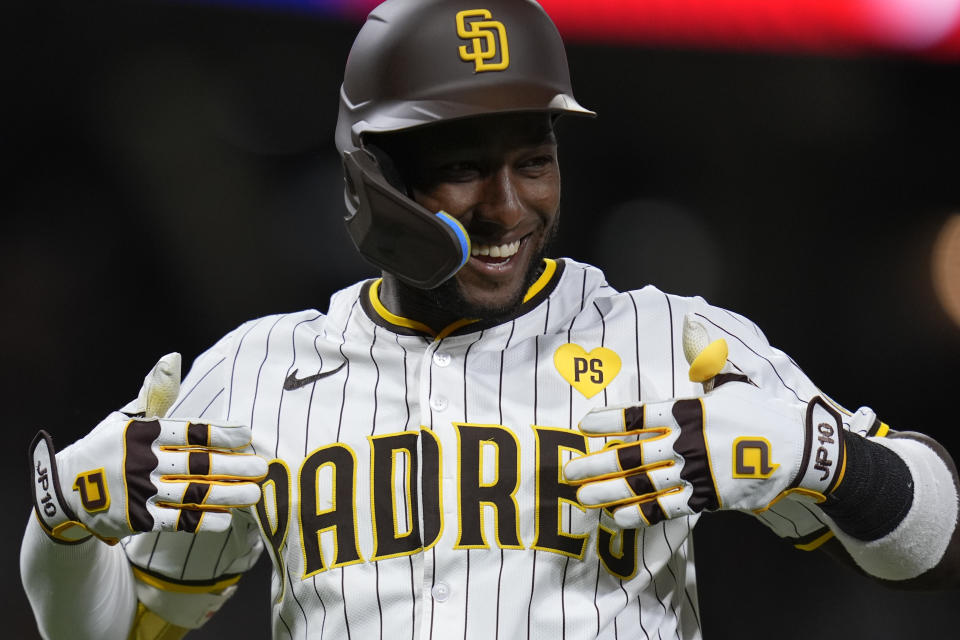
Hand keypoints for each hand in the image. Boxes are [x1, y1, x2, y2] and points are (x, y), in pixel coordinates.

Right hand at [30, 354, 267, 543]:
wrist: (65, 489)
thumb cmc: (108, 447)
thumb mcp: (126, 417)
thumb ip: (157, 393)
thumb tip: (174, 358)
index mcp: (143, 433)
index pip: (190, 431)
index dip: (221, 433)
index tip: (247, 435)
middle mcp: (142, 461)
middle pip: (198, 464)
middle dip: (233, 466)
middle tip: (261, 468)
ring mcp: (139, 492)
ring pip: (193, 493)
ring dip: (227, 494)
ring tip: (254, 494)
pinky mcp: (136, 520)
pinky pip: (177, 521)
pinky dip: (203, 520)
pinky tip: (226, 518)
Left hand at [563, 315, 846, 527]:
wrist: (798, 452)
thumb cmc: (760, 413)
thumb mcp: (732, 380)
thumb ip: (705, 355)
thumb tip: (692, 321)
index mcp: (689, 411)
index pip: (640, 415)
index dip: (610, 420)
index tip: (584, 424)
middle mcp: (687, 443)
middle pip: (633, 454)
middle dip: (597, 463)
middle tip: (568, 470)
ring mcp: (695, 473)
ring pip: (644, 484)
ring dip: (610, 491)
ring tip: (582, 497)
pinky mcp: (707, 499)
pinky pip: (666, 509)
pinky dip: (640, 514)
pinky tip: (616, 517)